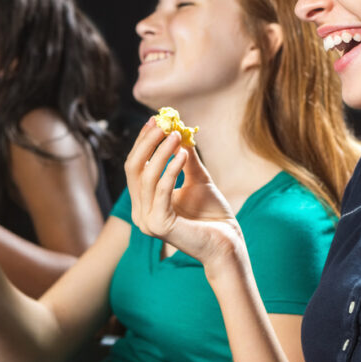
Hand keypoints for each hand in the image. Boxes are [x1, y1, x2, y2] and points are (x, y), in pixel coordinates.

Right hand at [125, 117, 243, 269]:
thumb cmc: (212, 214)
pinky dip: (171, 169)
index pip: (135, 167)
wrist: (227, 241)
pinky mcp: (159, 226)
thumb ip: (185, 157)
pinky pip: (161, 190)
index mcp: (144, 202)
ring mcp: (147, 221)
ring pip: (146, 177)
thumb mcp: (197, 178)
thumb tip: (178, 130)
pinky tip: (183, 155)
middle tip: (163, 124)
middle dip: (147, 143)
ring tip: (177, 136)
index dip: (143, 142)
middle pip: (133, 169)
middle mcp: (140, 212)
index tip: (155, 120)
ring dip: (161, 152)